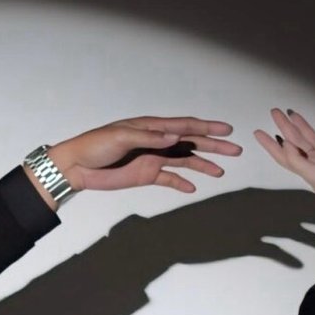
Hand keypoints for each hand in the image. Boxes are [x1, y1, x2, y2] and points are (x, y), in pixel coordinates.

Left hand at [46, 115, 240, 198]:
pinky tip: (194, 188)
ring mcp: (153, 158)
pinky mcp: (146, 175)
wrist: (78, 166)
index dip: (208, 128)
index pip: (186, 126)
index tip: (227, 130)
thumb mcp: (121, 137)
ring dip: (203, 165)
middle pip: (191, 143)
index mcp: (153, 127)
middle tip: (236, 150)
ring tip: (221, 172)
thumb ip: (148, 137)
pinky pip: (169, 179)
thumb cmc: (96, 145)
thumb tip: (174, 137)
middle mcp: (157, 141)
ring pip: (185, 161)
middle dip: (214, 146)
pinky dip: (181, 183)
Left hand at [253, 108, 314, 202]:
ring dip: (302, 125)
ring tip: (292, 112)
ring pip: (312, 137)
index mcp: (305, 169)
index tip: (258, 132)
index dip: (270, 144)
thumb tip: (284, 144)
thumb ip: (297, 160)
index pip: (283, 154)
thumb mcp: (313, 173)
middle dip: (284, 127)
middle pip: (295, 141)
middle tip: (274, 112)